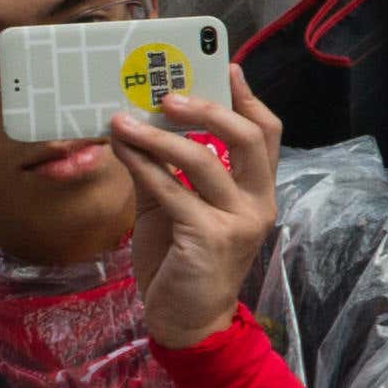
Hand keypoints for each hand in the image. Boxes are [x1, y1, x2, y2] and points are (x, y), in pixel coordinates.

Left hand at [109, 61, 292, 346]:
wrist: (186, 319)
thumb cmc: (182, 261)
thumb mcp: (176, 208)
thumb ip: (167, 171)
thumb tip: (135, 126)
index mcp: (258, 192)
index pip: (267, 135)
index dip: (248, 99)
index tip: (223, 67)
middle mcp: (258, 203)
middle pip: (250, 138)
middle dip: (209, 108)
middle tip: (168, 94)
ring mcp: (237, 222)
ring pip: (204, 160)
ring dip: (158, 134)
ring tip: (123, 118)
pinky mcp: (207, 238)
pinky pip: (171, 190)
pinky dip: (142, 165)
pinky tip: (120, 148)